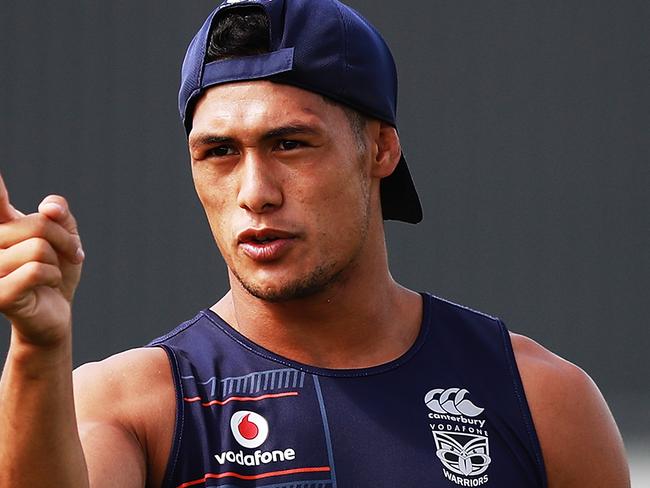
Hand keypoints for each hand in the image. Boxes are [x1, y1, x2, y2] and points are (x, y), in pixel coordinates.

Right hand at [0, 173, 84, 347]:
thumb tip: (49, 207)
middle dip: (64, 239)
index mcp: (2, 225)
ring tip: (53, 272)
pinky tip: (47, 285)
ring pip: (38, 247)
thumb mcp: (65, 236)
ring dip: (58, 261)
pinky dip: (52, 276)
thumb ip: (59, 213)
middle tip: (71, 253)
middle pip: (38, 224)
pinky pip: (36, 270)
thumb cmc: (56, 271)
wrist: (56, 312)